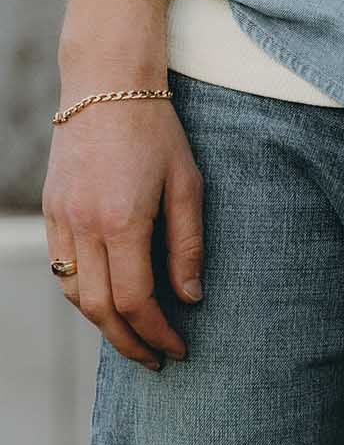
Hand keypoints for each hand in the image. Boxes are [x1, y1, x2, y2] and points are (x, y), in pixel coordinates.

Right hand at [41, 96, 203, 370]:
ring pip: (75, 295)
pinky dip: (83, 294)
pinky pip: (62, 270)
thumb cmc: (157, 130)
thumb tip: (190, 298)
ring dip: (104, 323)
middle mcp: (85, 228)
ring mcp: (62, 221)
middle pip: (100, 310)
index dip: (157, 334)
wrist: (106, 86)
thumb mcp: (188, 183)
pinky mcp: (52, 211)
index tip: (179, 349)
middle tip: (157, 358)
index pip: (136, 301)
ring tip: (136, 333)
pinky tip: (108, 297)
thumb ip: (188, 244)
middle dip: (130, 342)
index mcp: (123, 222)